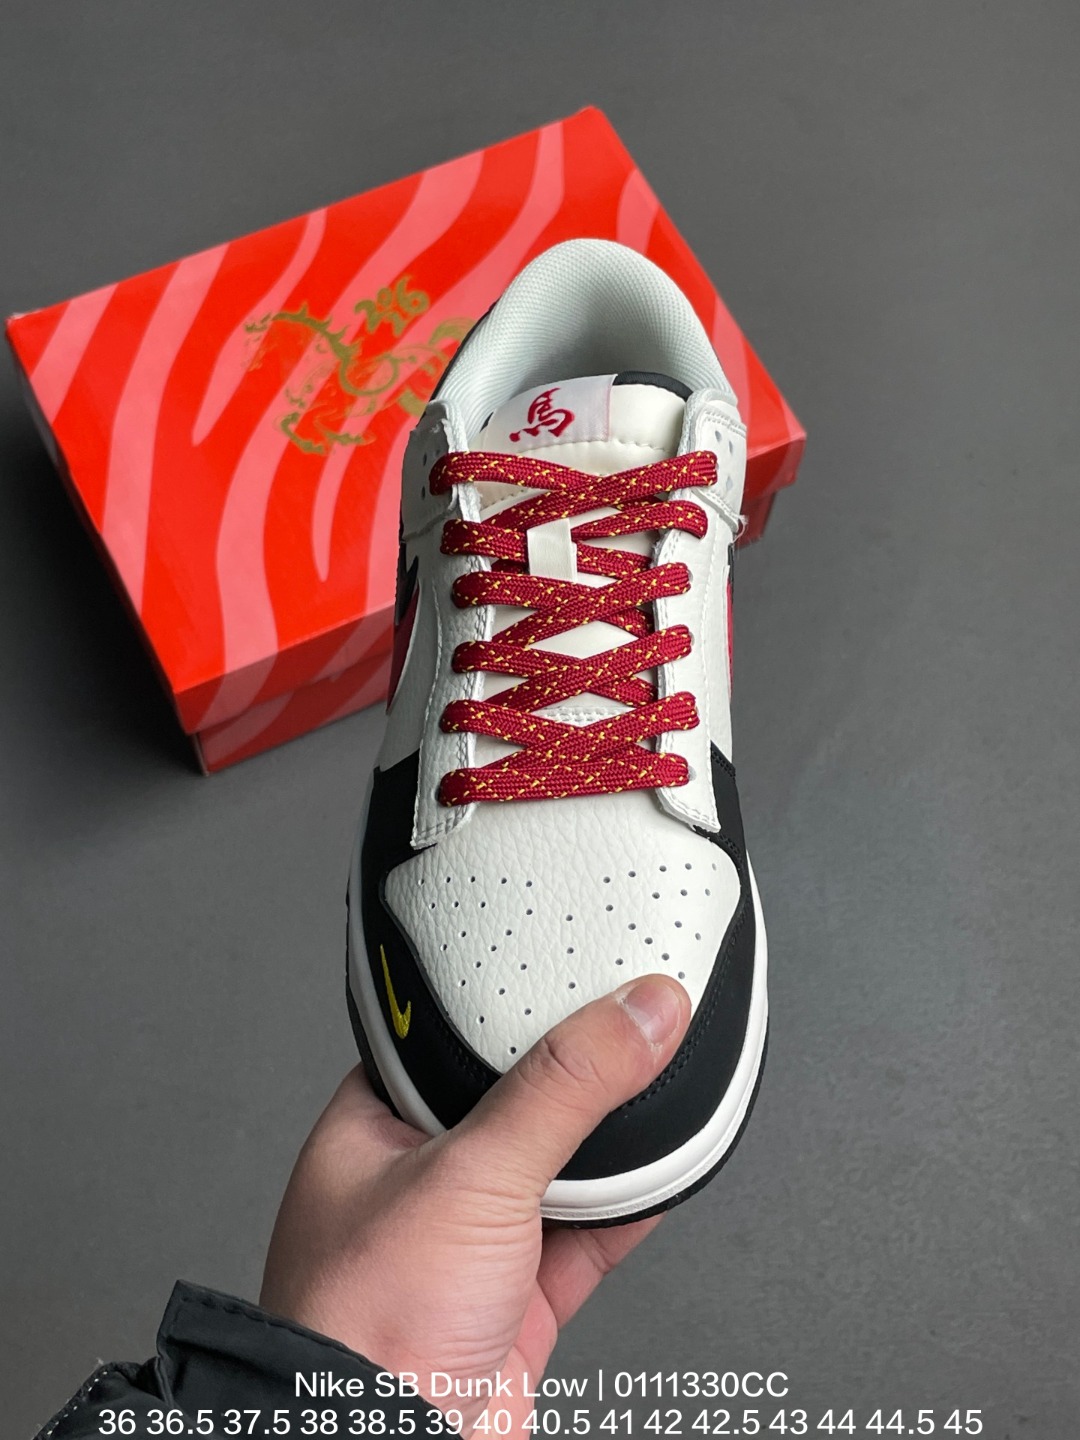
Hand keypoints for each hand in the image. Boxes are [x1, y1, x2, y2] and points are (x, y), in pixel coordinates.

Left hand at [261, 974, 690, 1435]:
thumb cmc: (364, 1323)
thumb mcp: (473, 1171)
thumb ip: (563, 1088)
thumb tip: (637, 1013)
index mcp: (375, 1127)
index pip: (450, 1040)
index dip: (509, 1005)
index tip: (570, 972)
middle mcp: (422, 1182)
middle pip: (517, 1103)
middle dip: (572, 1079)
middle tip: (627, 1026)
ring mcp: (472, 1245)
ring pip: (559, 1169)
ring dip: (609, 1146)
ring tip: (655, 1087)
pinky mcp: (518, 1302)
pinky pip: (591, 1235)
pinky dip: (632, 1207)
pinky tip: (663, 1172)